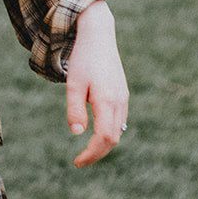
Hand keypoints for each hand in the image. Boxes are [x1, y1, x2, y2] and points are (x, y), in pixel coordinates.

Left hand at [64, 0, 128, 167]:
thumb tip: (77, 133)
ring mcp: (123, 98)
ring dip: (104, 144)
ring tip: (87, 151)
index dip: (92, 154)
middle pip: (113, 138)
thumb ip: (75, 109)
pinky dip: (109, 132)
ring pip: (118, 130)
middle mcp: (119, 102)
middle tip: (80, 161)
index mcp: (107, 101)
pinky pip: (119, 120)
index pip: (104, 138)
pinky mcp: (123, 94)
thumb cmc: (83, 59)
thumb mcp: (73, 83)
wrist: (99, 35)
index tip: (77, 162)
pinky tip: (97, 133)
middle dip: (97, 153)